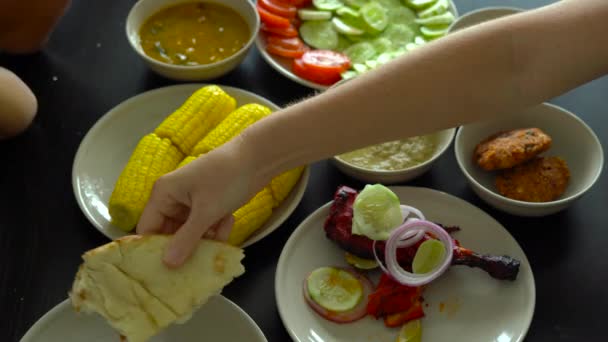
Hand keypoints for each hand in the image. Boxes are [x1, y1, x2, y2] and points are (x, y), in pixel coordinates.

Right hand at [136, 141, 257, 267]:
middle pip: (170, 233)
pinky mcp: (209, 204)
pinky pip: (206, 225)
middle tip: (195, 265)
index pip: (147, 228)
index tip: (162, 273)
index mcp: (163, 194)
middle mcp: (173, 198)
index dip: (153, 250)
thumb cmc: (226, 179)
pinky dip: (217, 228)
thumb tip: (167, 264)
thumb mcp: (205, 212)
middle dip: (185, 246)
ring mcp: (192, 201)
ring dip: (206, 238)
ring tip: (219, 237)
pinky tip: (229, 221)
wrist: (258, 159)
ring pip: (191, 232)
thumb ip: (186, 239)